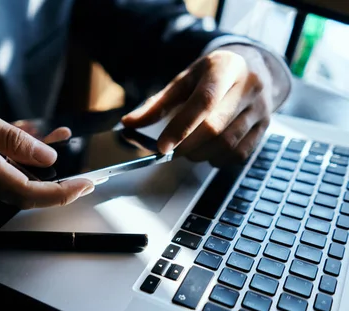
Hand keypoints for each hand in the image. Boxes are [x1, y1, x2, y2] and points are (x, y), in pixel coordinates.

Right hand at [0, 98, 93, 208]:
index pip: (26, 193)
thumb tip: (48, 156)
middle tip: (77, 160)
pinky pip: (7, 177)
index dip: (59, 194)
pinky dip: (23, 162)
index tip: (84, 185)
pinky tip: (35, 140)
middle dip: (56, 178)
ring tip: (56, 136)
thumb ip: (11, 138)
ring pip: (19, 182)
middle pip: (28, 191)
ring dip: (40, 163)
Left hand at [122, 45, 275, 166]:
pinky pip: (239, 154)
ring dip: (201, 155)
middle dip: (187, 146)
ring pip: (228, 144)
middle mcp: (249, 86)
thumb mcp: (184, 81)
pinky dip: (217, 159)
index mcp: (225, 68)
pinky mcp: (265, 127)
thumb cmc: (212, 75)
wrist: (252, 67)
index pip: (204, 101)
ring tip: (188, 150)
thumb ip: (157, 104)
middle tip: (172, 151)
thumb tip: (128, 123)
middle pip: (215, 127)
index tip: (162, 147)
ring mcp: (260, 108)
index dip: (181, 127)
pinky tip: (207, 152)